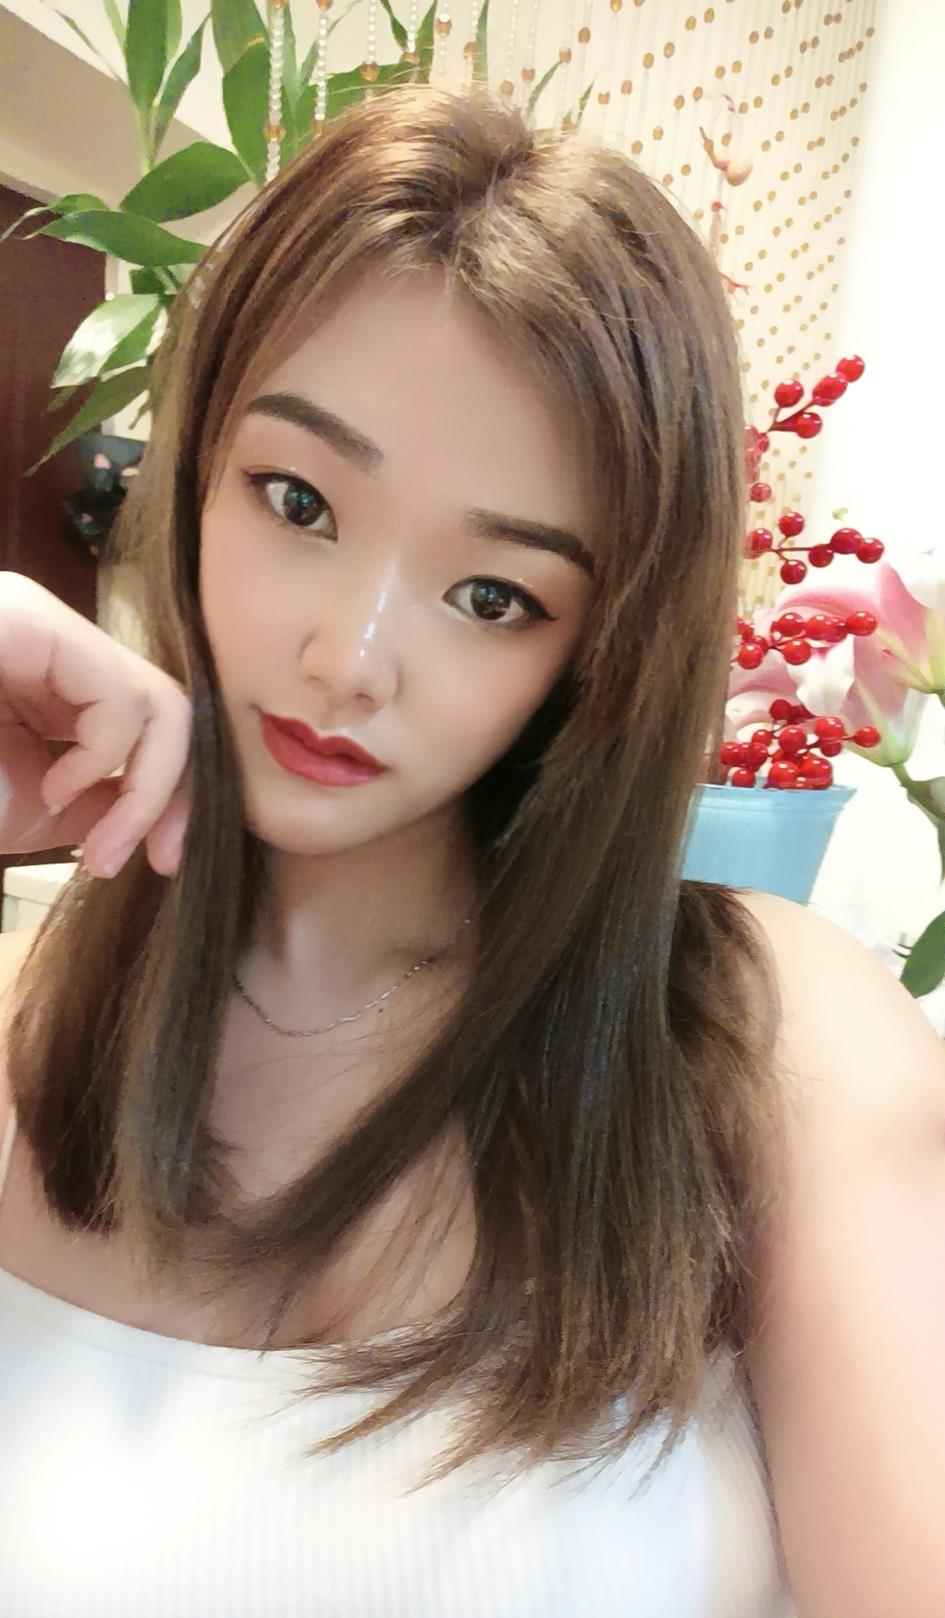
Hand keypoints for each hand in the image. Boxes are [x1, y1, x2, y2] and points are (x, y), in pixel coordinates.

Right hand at [0, 571, 192, 878]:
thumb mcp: (22, 806)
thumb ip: (90, 805)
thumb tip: (151, 817)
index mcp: (51, 686)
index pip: (148, 725)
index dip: (169, 796)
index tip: (162, 862)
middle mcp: (55, 647)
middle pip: (167, 710)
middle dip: (174, 795)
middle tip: (156, 860)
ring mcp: (43, 628)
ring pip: (157, 702)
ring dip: (146, 790)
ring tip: (95, 844)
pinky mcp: (31, 623)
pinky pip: (118, 695)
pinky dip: (105, 756)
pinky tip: (57, 787)